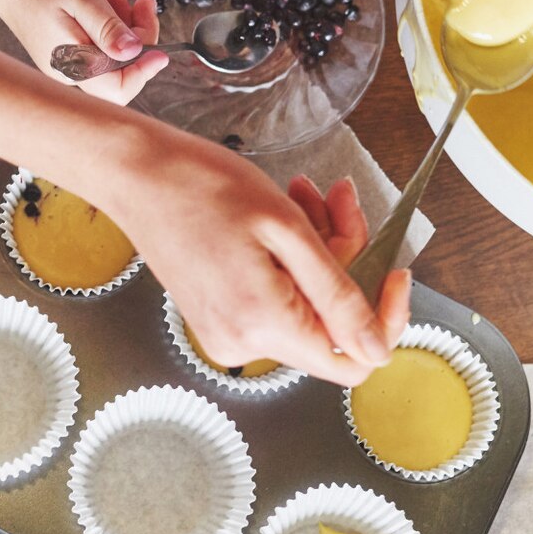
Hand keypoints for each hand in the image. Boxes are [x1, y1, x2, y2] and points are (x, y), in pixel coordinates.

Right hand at [0, 0, 167, 103]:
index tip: (161, 49)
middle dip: (138, 39)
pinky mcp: (66, 46)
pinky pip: (99, 44)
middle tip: (142, 3)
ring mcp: (65, 59)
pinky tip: (105, 0)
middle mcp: (68, 69)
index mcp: (71, 62)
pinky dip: (110, 23)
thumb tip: (134, 52)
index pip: (118, 89)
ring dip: (125, 26)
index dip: (144, 71)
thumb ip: (108, 27)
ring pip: (112, 55)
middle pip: (120, 72)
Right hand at [97, 131, 398, 386]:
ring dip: (318, 249)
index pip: (354, 359)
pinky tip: (280, 215)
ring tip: (304, 196)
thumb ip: (338, 295)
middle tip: (338, 199)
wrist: (136, 174)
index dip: (384, 318)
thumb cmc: (203, 186)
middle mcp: (243, 343)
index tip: (395, 269)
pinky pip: (279, 298)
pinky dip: (290, 258)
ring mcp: (227, 334)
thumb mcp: (287, 229)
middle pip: (330, 323)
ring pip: (307, 304)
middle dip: (347, 259)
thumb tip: (377, 349)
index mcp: (264, 324)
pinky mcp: (219, 318)